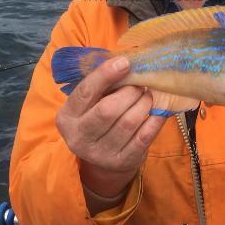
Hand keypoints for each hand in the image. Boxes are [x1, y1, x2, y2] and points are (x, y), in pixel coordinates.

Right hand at [55, 56, 165, 198]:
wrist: (103, 160)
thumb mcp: (90, 103)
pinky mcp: (122, 162)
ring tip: (147, 96)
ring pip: (128, 122)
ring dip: (143, 104)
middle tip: (140, 85)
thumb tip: (125, 62)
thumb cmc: (97, 118)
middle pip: (108, 110)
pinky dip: (154, 120)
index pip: (85, 92)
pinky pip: (144, 137)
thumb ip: (101, 84)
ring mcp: (100, 154)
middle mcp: (79, 138)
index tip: (125, 62)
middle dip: (129, 92)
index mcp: (67, 117)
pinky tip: (157, 111)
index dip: (105, 75)